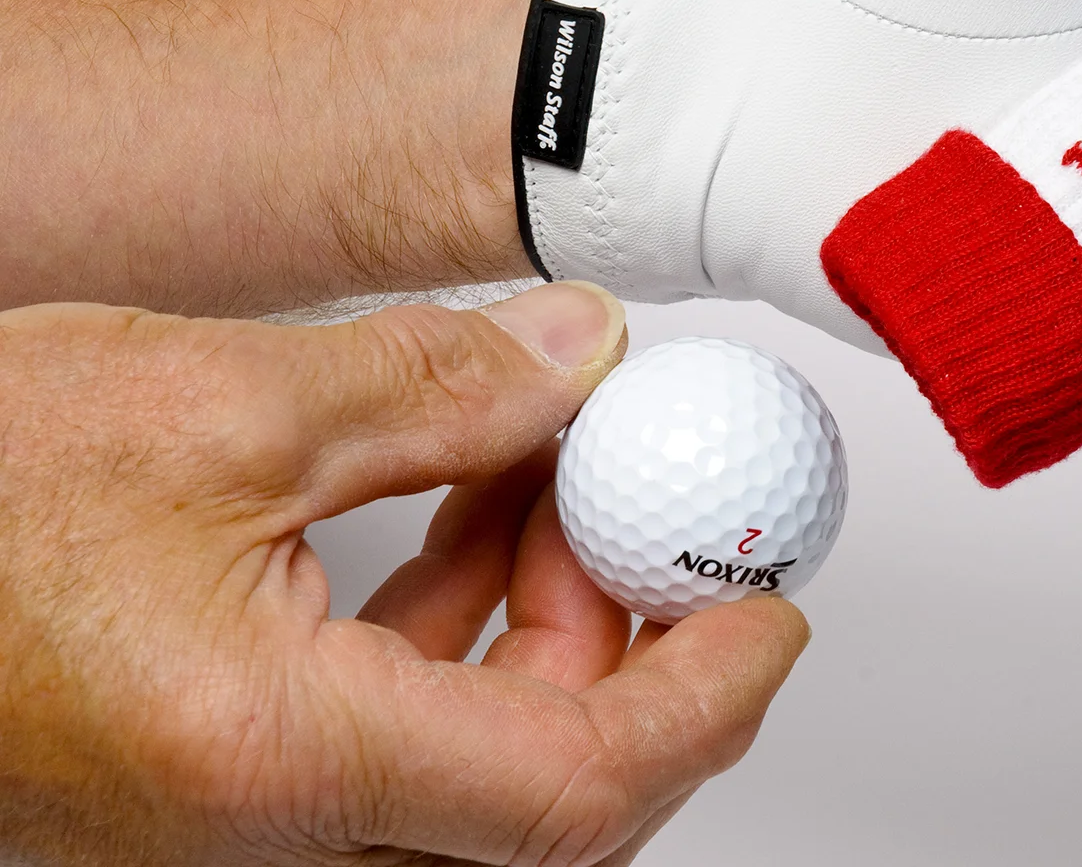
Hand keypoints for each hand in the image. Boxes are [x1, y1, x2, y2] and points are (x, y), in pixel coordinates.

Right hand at [0, 282, 808, 865]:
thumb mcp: (206, 401)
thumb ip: (432, 388)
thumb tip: (584, 361)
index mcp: (268, 760)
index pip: (577, 788)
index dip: (709, 699)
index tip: (774, 610)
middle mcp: (254, 827)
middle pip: (539, 783)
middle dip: (621, 630)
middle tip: (641, 492)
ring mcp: (232, 817)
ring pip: (469, 756)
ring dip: (537, 613)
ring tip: (539, 463)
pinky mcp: (213, 777)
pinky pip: (385, 734)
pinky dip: (449, 624)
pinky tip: (449, 502)